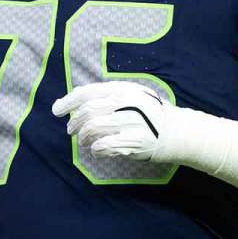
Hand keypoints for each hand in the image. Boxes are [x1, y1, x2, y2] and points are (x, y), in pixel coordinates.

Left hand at [52, 80, 237, 188]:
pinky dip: (96, 148)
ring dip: (82, 136)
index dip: (68, 101)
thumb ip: (109, 95)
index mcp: (123, 89)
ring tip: (81, 140)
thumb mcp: (133, 95)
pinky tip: (96, 149)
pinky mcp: (134, 142)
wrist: (180, 131)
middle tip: (70, 129)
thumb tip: (78, 99)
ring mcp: (130, 123)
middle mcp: (126, 104)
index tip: (57, 110)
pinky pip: (106, 145)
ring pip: (93, 129)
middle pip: (88, 112)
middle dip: (74, 122)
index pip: (88, 92)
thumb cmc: (151, 112)